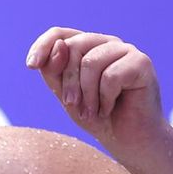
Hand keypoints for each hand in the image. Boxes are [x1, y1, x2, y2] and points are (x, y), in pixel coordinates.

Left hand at [25, 27, 163, 148]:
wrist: (126, 139)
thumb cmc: (95, 116)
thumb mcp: (64, 93)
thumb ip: (55, 70)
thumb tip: (61, 45)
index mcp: (86, 47)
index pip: (59, 34)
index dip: (43, 46)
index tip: (31, 66)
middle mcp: (106, 43)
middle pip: (72, 47)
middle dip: (67, 81)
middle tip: (72, 105)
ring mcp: (126, 51)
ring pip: (91, 61)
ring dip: (86, 94)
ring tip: (91, 112)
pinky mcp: (141, 63)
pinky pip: (111, 76)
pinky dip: (104, 99)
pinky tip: (109, 108)